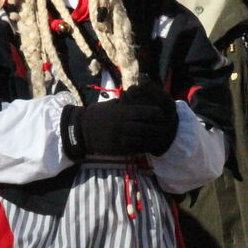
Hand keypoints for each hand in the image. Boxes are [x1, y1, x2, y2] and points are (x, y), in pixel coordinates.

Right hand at [61, 84, 177, 158]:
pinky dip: (145, 148)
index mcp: (122, 112)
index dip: (156, 113)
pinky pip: (135, 149)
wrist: (81, 131)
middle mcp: (123, 125)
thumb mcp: (112, 104)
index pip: (146, 112)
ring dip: (154, 139)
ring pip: (144, 140)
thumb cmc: (97, 114)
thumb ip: (126, 104)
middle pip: (148, 127)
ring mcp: (121, 139)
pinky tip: (150, 146)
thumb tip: (140, 97)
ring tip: (161, 138)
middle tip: (167, 128)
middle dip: (159, 128)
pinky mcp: (118, 149)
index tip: (162, 114)